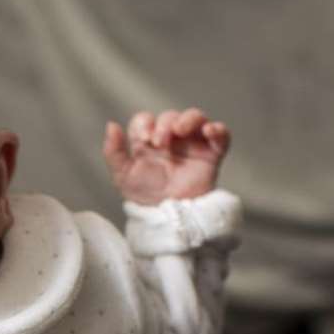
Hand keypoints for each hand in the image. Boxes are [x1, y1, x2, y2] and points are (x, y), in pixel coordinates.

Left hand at [103, 109, 230, 204]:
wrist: (168, 218)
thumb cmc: (146, 197)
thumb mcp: (123, 176)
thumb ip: (113, 152)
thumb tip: (111, 125)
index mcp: (149, 141)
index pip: (146, 119)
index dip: (144, 123)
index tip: (144, 139)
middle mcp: (171, 139)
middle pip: (170, 116)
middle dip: (164, 125)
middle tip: (159, 143)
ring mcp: (193, 144)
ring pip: (195, 117)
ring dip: (188, 119)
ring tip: (180, 131)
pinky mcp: (212, 154)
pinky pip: (221, 135)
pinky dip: (218, 129)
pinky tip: (210, 131)